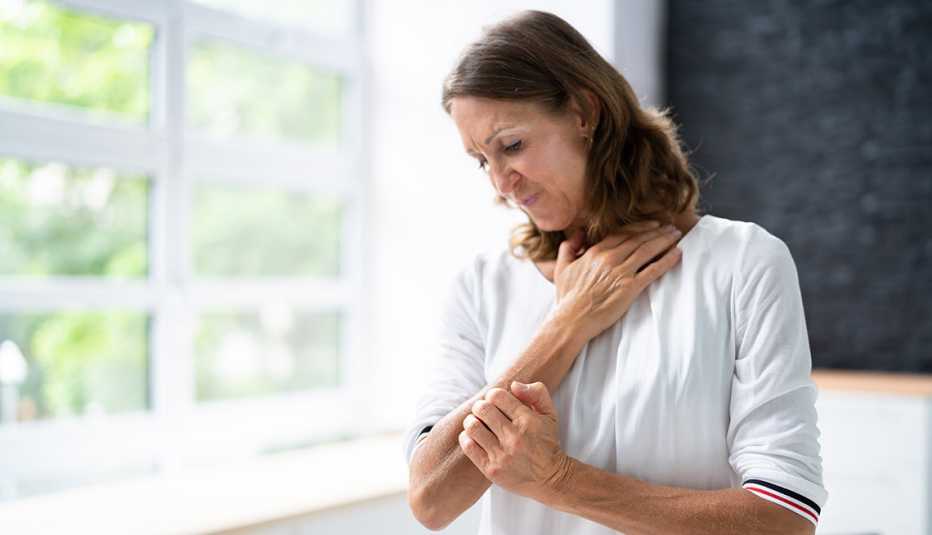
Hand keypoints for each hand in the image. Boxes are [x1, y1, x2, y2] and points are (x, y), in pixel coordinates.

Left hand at [458, 381, 570, 501]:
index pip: (497, 396)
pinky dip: (467, 438)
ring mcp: (503, 455)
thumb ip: (536, 392)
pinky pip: (469, 447)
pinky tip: (474, 437)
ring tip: (477, 424)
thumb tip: (513, 384)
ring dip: (471, 421)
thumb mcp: (550, 414)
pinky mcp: (492, 470)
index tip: (496, 402)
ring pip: (473, 427)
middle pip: (482, 409)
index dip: (493, 395)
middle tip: (484, 412)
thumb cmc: (547, 442)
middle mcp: (515, 437)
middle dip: (480, 407)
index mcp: (528, 420)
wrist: (550, 478)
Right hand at [552, 220, 682, 341]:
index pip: (623, 234)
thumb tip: (578, 234)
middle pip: (638, 239)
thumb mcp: (562, 268)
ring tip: (676, 236)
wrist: (572, 320)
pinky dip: (667, 260)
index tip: (653, 224)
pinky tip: (677, 253)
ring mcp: (621, 272)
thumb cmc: (567, 298)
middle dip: (657, 231)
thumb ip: (569, 247)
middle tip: (670, 228)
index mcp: (595, 252)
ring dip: (664, 241)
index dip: (640, 227)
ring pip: (647, 250)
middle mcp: (610, 258)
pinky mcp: (630, 288)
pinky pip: (653, 270)